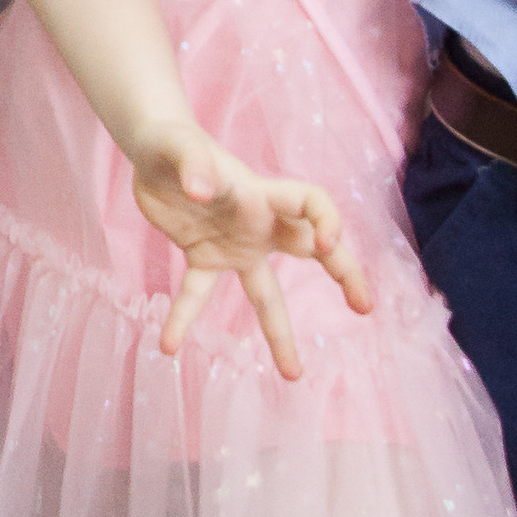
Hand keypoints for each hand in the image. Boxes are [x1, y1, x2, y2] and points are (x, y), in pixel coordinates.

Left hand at [129, 118, 375, 379]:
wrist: (152, 150)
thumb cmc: (173, 142)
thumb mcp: (178, 147)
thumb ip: (193, 166)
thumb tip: (201, 191)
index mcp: (261, 193)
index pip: (312, 204)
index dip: (326, 222)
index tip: (326, 246)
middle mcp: (258, 224)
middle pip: (311, 250)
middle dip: (343, 274)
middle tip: (365, 308)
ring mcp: (235, 245)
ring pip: (266, 294)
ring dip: (279, 333)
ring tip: (294, 375)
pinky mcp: (204, 257)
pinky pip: (199, 296)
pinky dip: (184, 320)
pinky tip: (168, 346)